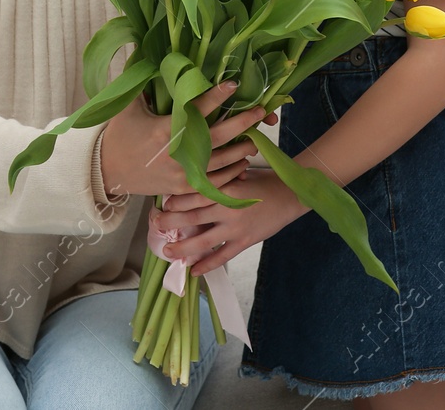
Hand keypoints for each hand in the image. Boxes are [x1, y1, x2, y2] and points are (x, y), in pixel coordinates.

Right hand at [98, 83, 277, 197]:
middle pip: (218, 137)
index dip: (216, 95)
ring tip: (256, 135)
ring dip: (242, 149)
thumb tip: (147, 47)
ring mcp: (182, 174)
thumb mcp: (129, 105)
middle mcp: (176, 153)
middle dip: (242, 122)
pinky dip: (231, 173)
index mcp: (164, 129)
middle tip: (260, 110)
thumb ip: (144, 81)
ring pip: (222, 162)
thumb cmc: (120, 134)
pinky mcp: (183, 188)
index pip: (196, 109)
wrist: (107, 171)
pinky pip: (215, 183)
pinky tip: (241, 161)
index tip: (233, 83)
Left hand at [152, 167, 308, 275]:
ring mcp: (236, 228)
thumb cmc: (262, 180)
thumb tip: (193, 183)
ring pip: (203, 240)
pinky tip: (194, 271)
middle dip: (171, 222)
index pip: (194, 195)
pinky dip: (207, 264)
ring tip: (168, 252)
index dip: (176, 200)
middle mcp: (227, 208)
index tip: (162, 203)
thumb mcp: (237, 174)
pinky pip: (222, 256)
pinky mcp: (244, 241)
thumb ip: (217, 181)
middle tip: (155, 225)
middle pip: (193, 217)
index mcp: (224, 188)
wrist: (289, 195)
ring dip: (183, 247)